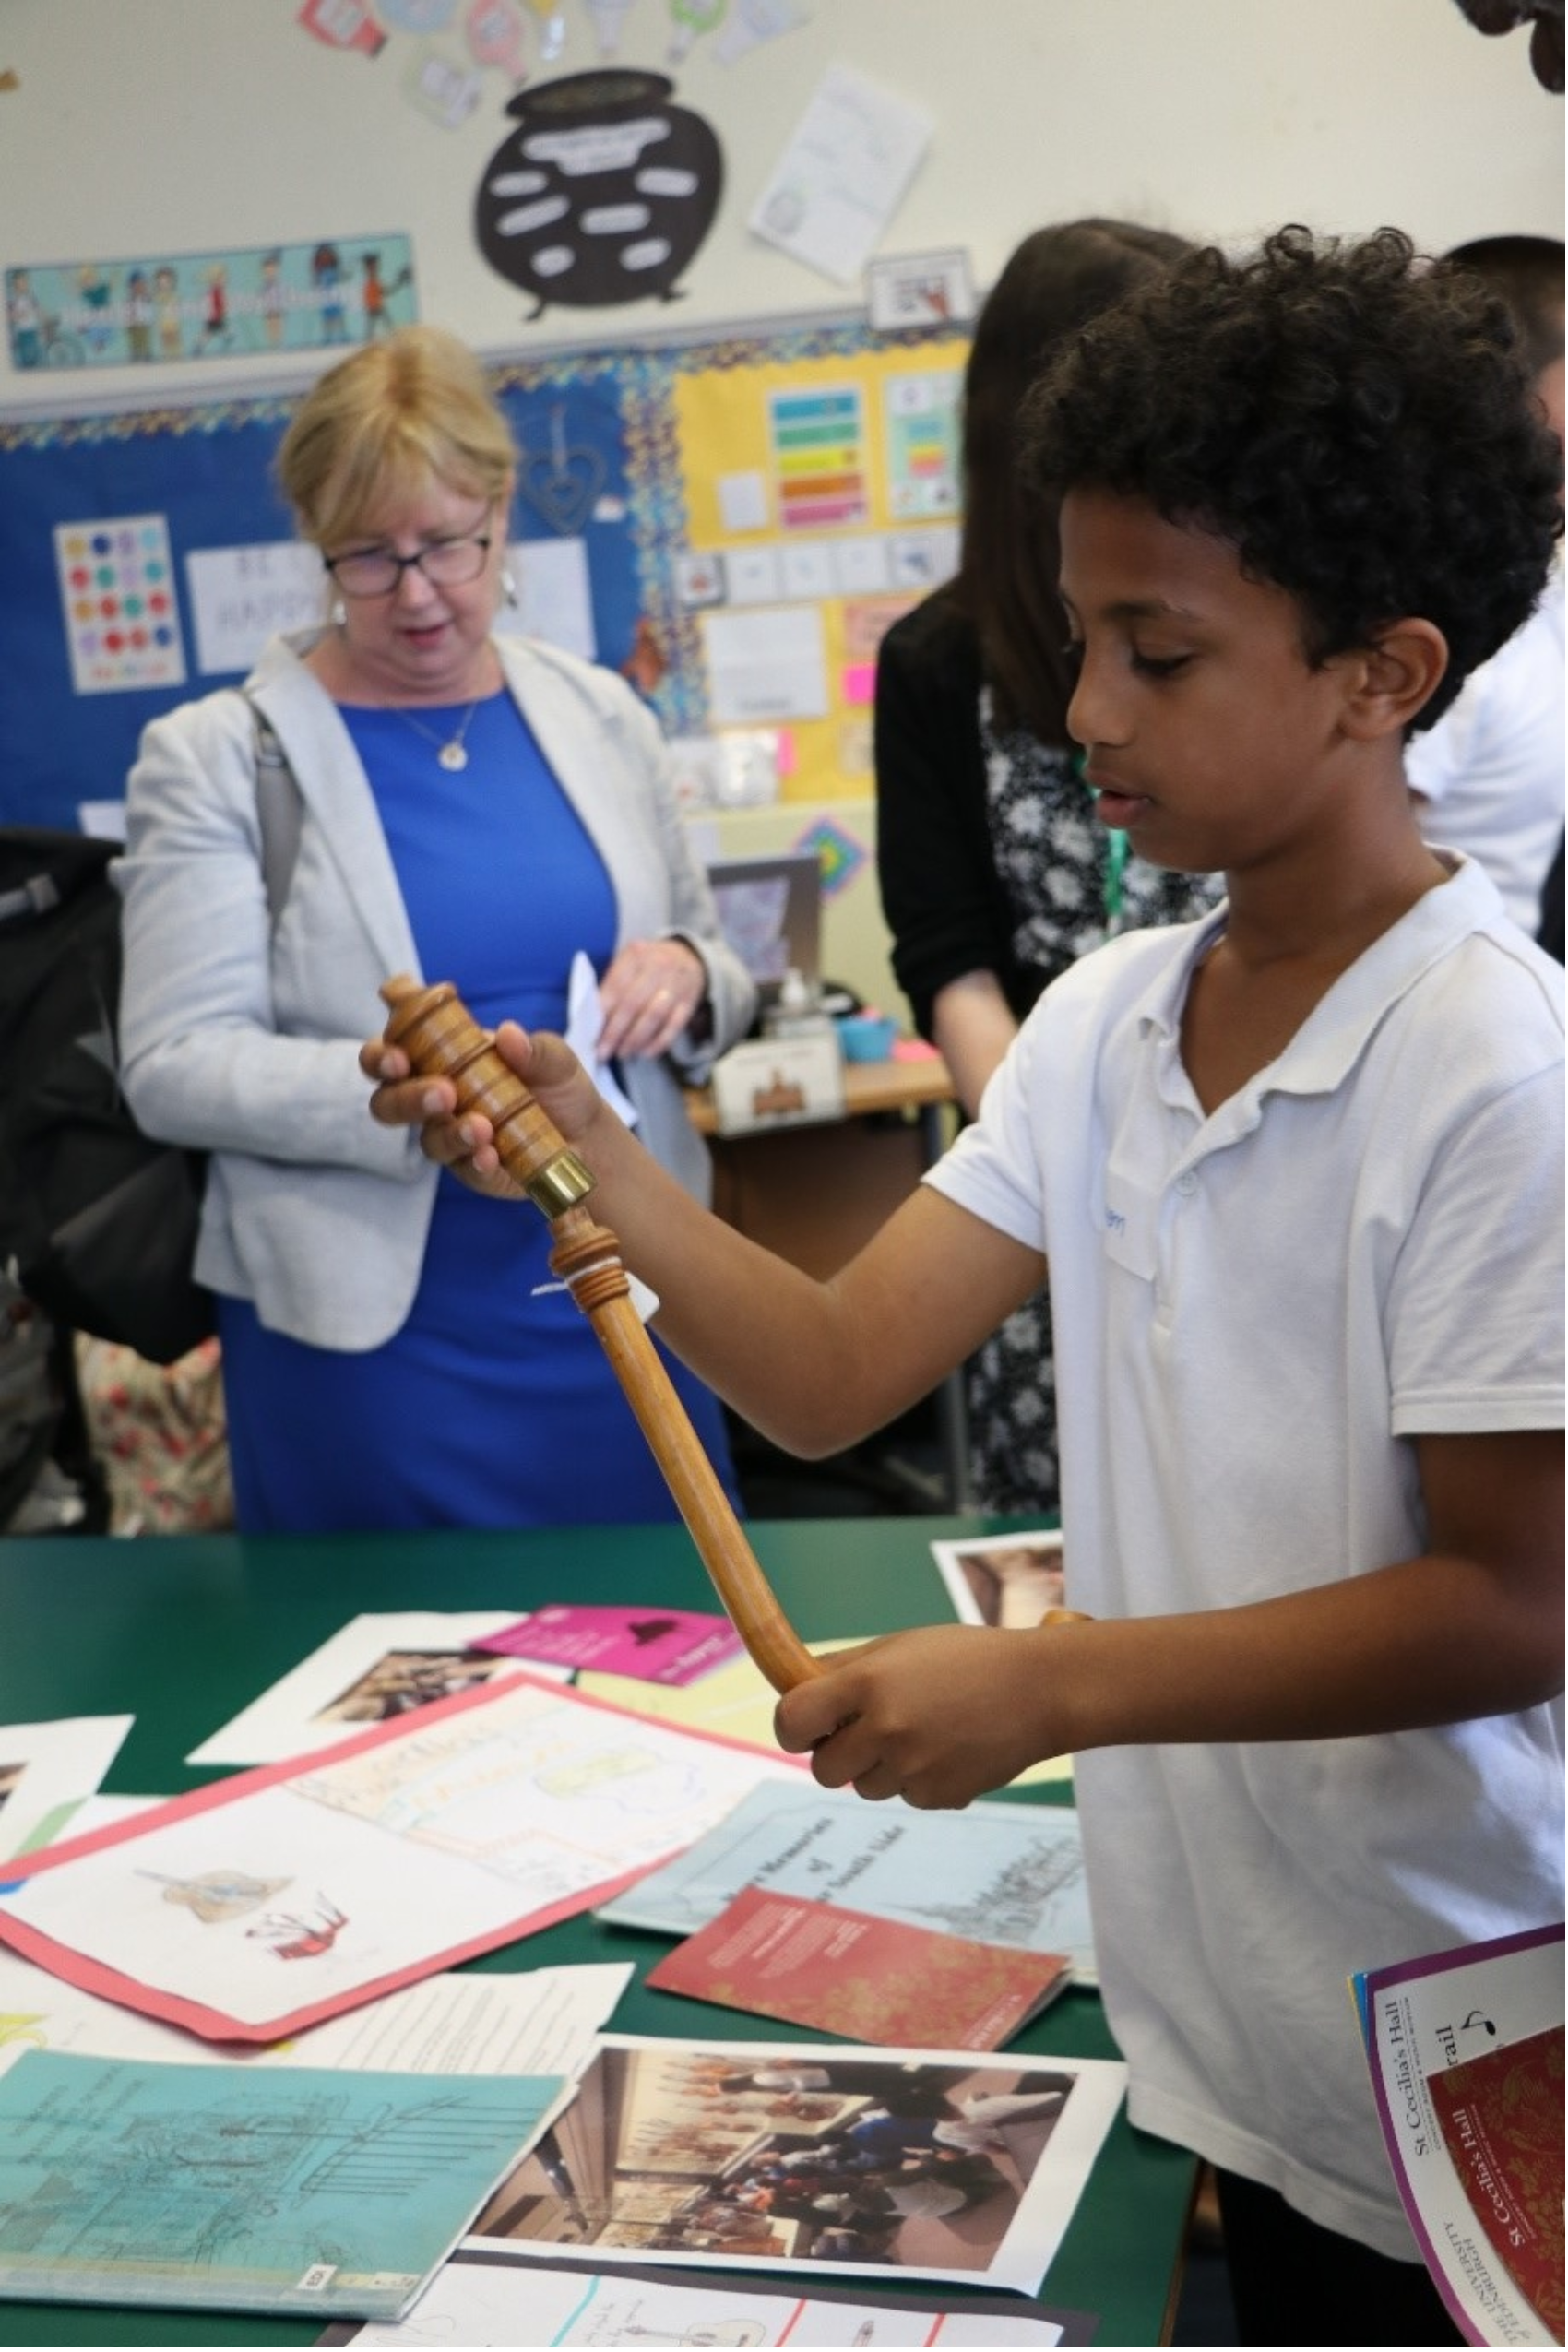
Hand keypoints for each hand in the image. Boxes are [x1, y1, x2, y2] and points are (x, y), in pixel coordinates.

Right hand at [360, 1019, 606, 1197]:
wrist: (588, 1136)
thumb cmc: (556, 1085)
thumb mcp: (555, 1059)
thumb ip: (533, 1048)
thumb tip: (508, 1035)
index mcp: (442, 1056)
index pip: (395, 1045)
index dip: (382, 1045)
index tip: (396, 1052)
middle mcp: (435, 1095)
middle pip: (388, 1098)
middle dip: (404, 1094)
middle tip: (442, 1091)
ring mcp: (450, 1133)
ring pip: (425, 1137)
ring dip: (448, 1131)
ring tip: (482, 1127)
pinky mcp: (470, 1168)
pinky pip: (461, 1167)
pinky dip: (474, 1159)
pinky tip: (491, 1155)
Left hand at [597, 937, 706, 1060]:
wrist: (687, 956)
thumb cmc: (648, 964)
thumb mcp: (628, 962)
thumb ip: (612, 985)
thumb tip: (594, 1021)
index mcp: (635, 955)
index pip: (615, 987)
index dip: (603, 1013)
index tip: (591, 1034)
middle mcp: (657, 966)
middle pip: (633, 1003)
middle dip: (615, 1032)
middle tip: (603, 1051)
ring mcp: (676, 984)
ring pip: (654, 1016)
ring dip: (636, 1039)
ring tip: (623, 1053)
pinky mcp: (689, 1001)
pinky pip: (674, 1026)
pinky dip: (659, 1042)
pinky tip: (646, 1053)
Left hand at [773, 1622, 1069, 1808]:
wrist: (1039, 1690)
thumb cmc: (965, 1659)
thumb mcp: (900, 1647)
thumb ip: (844, 1669)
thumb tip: (793, 1689)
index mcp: (868, 1683)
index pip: (793, 1720)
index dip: (792, 1728)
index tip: (804, 1726)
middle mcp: (886, 1729)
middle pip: (823, 1770)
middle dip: (836, 1754)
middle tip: (866, 1732)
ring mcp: (913, 1768)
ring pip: (865, 1787)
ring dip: (880, 1767)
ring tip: (922, 1731)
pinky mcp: (939, 1797)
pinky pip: (906, 1796)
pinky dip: (917, 1779)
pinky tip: (948, 1748)